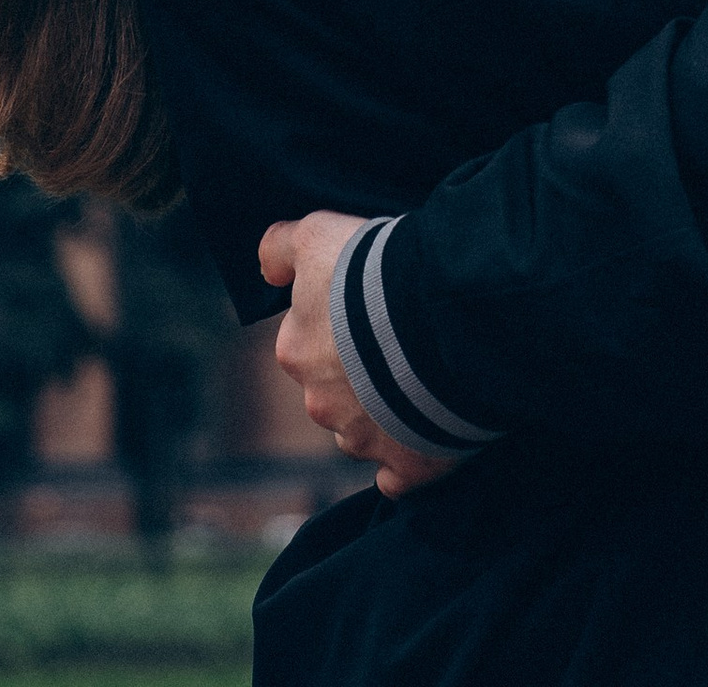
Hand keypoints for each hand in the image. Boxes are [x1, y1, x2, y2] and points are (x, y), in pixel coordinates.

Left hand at [259, 211, 459, 498]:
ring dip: (386, 409)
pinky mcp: (403, 465)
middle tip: (400, 335)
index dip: (336, 320)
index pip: (304, 338)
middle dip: (359, 370)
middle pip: (335, 387)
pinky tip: (427, 435)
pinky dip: (408, 460)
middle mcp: (318, 401)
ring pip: (365, 428)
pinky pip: (398, 474)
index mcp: (296, 349)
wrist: (440, 314)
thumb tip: (267, 268)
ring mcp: (361, 439)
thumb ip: (279, 248)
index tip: (365, 307)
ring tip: (426, 371)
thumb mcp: (318, 233)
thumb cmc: (377, 269)